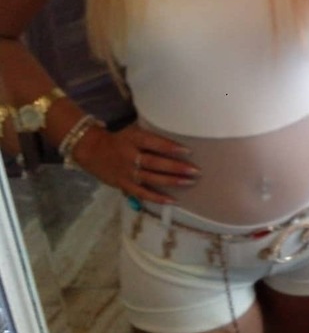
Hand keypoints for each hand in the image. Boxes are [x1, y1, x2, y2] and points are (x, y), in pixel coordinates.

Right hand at [71, 122, 198, 204]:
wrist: (91, 150)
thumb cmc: (120, 139)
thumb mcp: (133, 131)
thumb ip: (152, 137)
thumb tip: (178, 145)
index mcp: (133, 138)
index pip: (154, 143)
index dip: (170, 147)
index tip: (188, 151)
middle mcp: (129, 155)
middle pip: (155, 162)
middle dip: (176, 167)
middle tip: (195, 170)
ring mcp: (126, 171)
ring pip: (151, 178)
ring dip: (171, 181)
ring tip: (189, 182)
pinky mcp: (123, 184)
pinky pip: (142, 193)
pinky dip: (157, 198)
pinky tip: (173, 201)